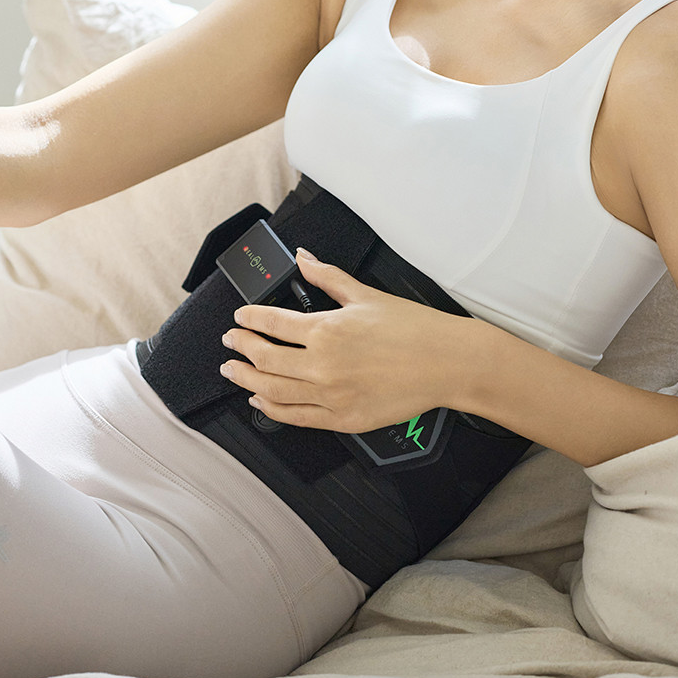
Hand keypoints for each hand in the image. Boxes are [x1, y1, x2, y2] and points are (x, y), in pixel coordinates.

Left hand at [219, 245, 458, 434]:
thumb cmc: (413, 329)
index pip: (271, 324)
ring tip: (233, 371)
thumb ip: (327, 278)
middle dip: (241, 348)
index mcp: (326, 331)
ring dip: (247, 379)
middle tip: (231, 342)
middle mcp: (323, 366)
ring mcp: (331, 396)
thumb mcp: (365, 295)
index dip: (249, 320)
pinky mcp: (343, 419)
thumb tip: (303, 258)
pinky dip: (272, 409)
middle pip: (264, 359)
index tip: (240, 318)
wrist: (447, 363)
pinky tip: (260, 400)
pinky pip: (296, 418)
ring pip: (273, 391)